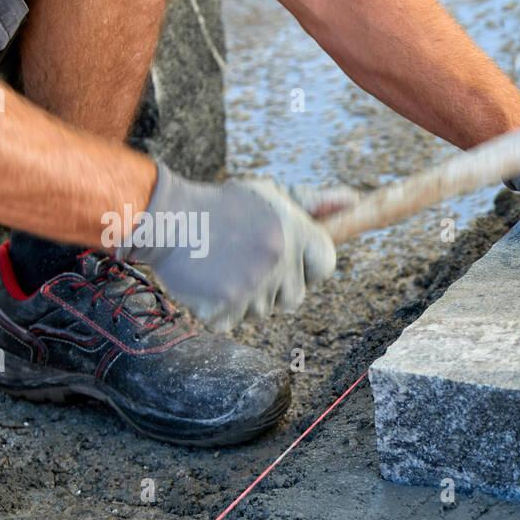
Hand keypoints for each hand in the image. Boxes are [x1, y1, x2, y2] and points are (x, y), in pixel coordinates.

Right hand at [120, 163, 356, 329]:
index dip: (307, 266)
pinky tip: (207, 282)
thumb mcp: (269, 196)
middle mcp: (279, 257)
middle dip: (276, 287)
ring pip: (264, 311)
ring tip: (223, 267)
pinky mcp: (226, 306)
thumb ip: (314, 203)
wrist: (165, 218)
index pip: (326, 265)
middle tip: (245, 261)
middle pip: (296, 296)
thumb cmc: (222, 207)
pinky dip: (220, 310)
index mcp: (294, 230)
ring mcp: (253, 285)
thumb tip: (354, 200)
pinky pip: (234, 322)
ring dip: (247, 298)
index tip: (285, 257)